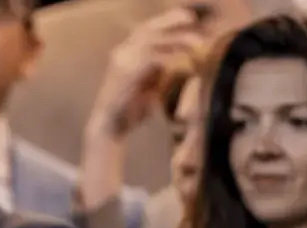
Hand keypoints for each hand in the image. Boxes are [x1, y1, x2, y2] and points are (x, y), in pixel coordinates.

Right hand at [87, 8, 206, 138]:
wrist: (109, 127)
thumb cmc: (130, 109)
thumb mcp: (149, 83)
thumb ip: (160, 68)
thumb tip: (180, 56)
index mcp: (125, 52)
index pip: (147, 28)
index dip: (168, 21)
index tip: (190, 20)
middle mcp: (121, 51)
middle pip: (149, 28)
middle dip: (173, 21)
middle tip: (194, 20)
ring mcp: (122, 60)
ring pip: (153, 40)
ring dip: (177, 39)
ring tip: (197, 42)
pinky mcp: (126, 72)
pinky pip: (152, 57)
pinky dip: (170, 57)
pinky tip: (185, 60)